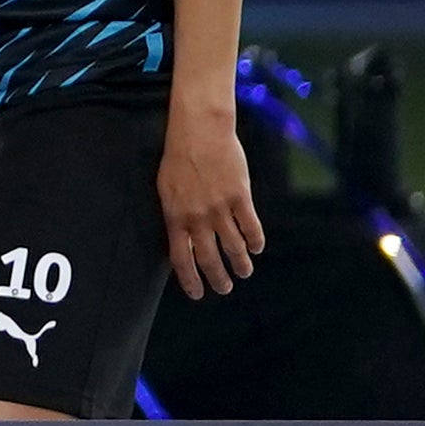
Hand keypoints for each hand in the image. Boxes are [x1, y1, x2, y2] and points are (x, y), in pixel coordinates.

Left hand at [158, 90, 264, 297]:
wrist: (199, 132)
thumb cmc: (179, 158)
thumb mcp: (167, 190)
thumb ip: (176, 216)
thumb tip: (183, 239)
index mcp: (175, 217)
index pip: (181, 258)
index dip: (190, 279)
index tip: (197, 293)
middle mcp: (197, 218)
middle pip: (209, 258)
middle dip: (218, 278)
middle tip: (224, 288)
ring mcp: (220, 209)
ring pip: (234, 247)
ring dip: (240, 263)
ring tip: (244, 272)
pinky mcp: (240, 197)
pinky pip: (251, 227)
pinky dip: (256, 241)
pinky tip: (257, 248)